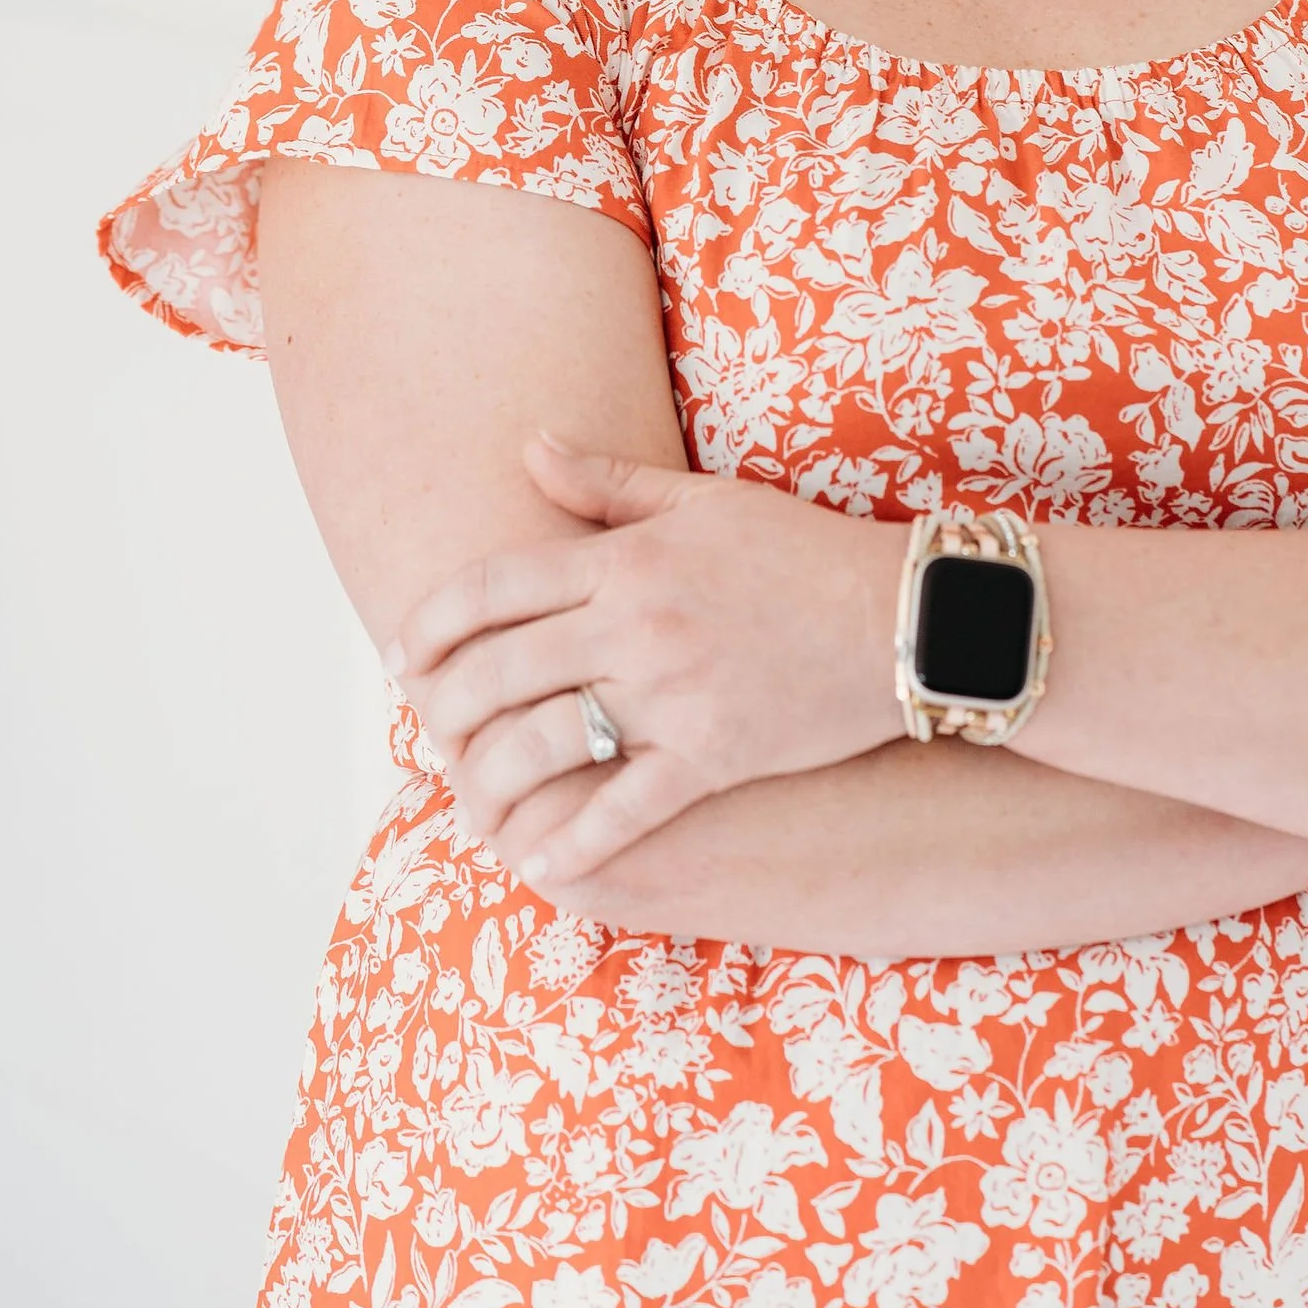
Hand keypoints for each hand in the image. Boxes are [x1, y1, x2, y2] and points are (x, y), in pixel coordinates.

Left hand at [389, 444, 904, 894]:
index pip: (493, 587)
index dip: (431, 623)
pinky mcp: (712, 756)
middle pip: (498, 669)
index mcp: (628, 557)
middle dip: (441, 705)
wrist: (905, 617)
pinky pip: (621, 810)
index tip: (402, 652)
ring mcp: (672, 695)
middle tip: (423, 726)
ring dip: (490, 778)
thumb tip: (528, 447)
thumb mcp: (705, 502)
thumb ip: (608, 484)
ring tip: (468, 794)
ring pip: (544, 744)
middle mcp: (636, 624)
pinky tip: (536, 860)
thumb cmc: (802, 552)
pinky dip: (572, 842)